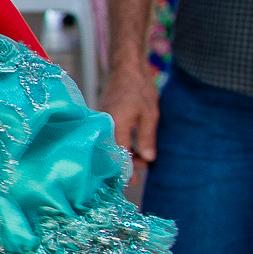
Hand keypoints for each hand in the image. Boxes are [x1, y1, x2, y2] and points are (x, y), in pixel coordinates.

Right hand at [106, 59, 160, 177]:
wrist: (127, 71)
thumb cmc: (140, 90)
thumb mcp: (150, 115)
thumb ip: (147, 138)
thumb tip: (148, 159)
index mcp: (115, 124)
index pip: (119, 153)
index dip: (126, 169)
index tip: (133, 182)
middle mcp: (104, 125)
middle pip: (111, 152)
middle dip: (127, 163)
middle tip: (145, 167)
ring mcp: (102, 122)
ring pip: (110, 145)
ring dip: (125, 153)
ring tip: (143, 158)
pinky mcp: (103, 120)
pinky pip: (109, 137)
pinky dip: (120, 145)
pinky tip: (133, 148)